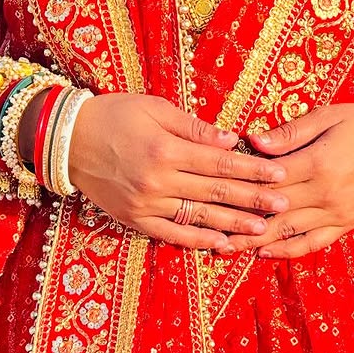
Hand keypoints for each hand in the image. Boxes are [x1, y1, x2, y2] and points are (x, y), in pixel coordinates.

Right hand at [67, 93, 289, 252]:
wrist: (68, 141)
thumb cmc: (114, 115)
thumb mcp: (155, 108)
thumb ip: (194, 128)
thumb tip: (230, 141)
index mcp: (166, 149)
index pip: (221, 164)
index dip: (253, 170)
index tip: (280, 175)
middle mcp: (159, 181)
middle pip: (216, 193)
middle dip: (254, 199)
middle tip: (284, 205)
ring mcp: (146, 204)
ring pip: (199, 217)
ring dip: (233, 224)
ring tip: (262, 228)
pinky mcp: (135, 219)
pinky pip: (171, 234)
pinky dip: (197, 240)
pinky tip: (221, 243)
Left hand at [224, 101, 353, 259]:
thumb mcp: (329, 116)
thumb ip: (291, 132)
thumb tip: (253, 141)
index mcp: (319, 163)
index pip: (268, 178)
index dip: (238, 183)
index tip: (209, 186)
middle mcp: (326, 195)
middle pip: (272, 210)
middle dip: (237, 218)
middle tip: (203, 224)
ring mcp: (336, 214)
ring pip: (287, 232)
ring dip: (254, 240)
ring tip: (223, 246)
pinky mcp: (345, 224)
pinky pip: (312, 243)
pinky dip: (286, 250)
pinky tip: (263, 252)